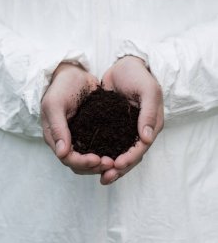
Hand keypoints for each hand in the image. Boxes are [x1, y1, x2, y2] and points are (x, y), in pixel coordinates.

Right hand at [41, 62, 113, 174]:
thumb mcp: (55, 104)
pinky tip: (120, 150)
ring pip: (90, 158)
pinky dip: (107, 151)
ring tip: (116, 161)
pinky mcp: (91, 130)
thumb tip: (62, 153)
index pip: (67, 158)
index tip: (98, 159)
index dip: (82, 162)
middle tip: (112, 163)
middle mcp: (67, 140)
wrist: (73, 72)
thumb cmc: (61, 86)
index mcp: (55, 137)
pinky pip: (99, 146)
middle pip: (79, 163)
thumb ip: (58, 128)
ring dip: (102, 162)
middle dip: (94, 166)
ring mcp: (79, 136)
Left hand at [101, 56, 163, 184]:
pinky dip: (102, 152)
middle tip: (105, 178)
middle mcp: (139, 131)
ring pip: (119, 152)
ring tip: (98, 175)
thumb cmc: (139, 76)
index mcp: (150, 125)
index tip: (117, 164)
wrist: (125, 65)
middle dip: (119, 168)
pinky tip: (90, 159)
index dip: (130, 158)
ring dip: (110, 164)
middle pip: (130, 156)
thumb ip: (148, 113)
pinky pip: (108, 142)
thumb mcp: (148, 91)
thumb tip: (146, 138)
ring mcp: (125, 129)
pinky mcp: (113, 125)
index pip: (141, 148)